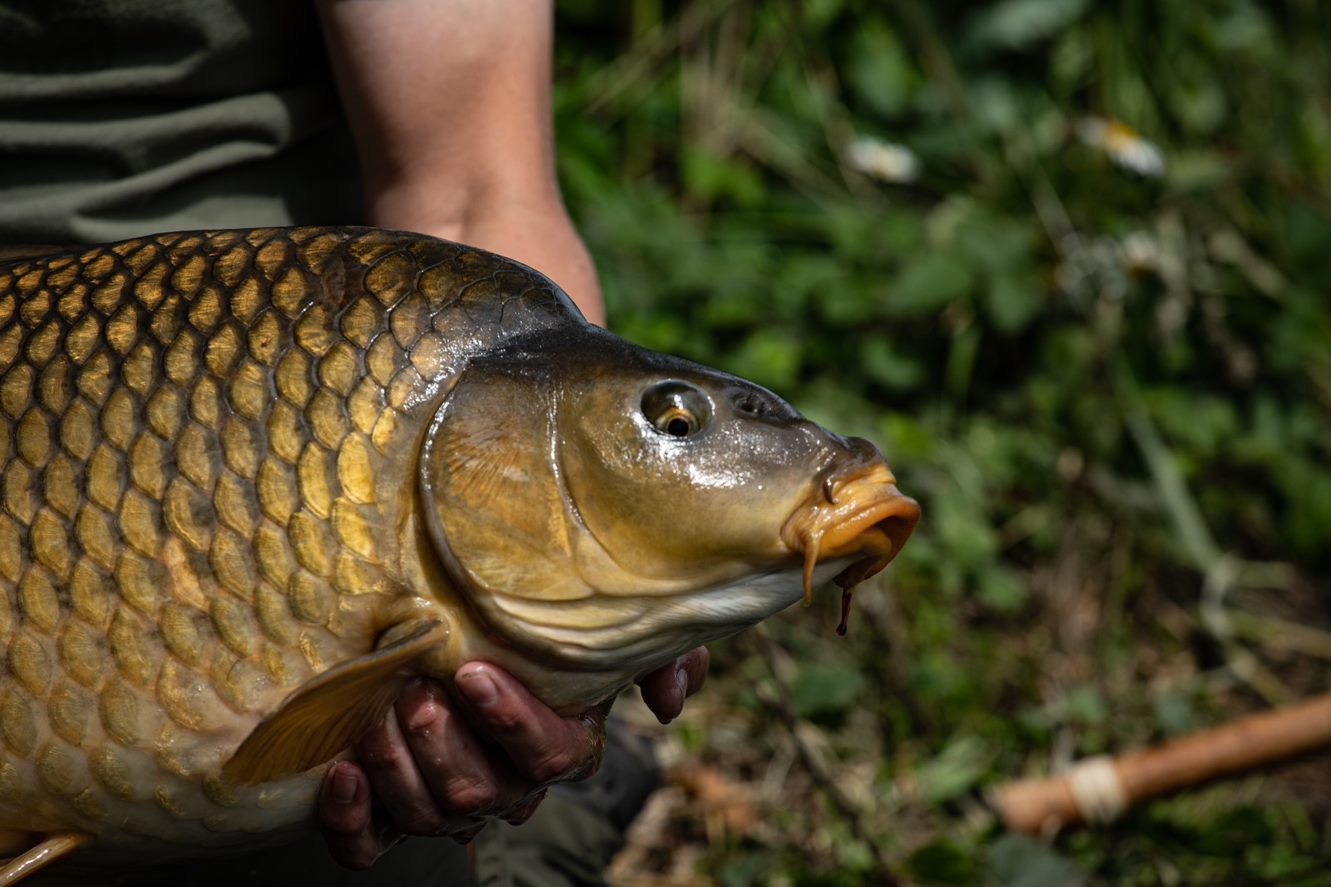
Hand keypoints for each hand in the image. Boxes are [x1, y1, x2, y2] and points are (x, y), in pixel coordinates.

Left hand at [316, 648, 708, 868]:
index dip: (512, 722)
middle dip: (441, 741)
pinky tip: (341, 772)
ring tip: (377, 712)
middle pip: (480, 793)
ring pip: (427, 817)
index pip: (550, 756)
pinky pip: (368, 846)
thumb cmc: (533, 632)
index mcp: (561, 744)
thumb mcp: (604, 630)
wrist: (449, 636)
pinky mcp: (387, 818)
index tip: (473, 673)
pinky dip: (350, 819)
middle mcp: (507, 787)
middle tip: (414, 688)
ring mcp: (446, 805)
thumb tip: (669, 705)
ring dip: (396, 765)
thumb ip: (660, 653)